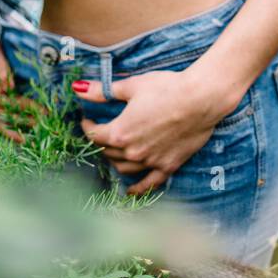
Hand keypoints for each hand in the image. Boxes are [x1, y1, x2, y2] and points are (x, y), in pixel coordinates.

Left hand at [76, 68, 228, 196]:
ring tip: (112, 152)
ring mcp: (150, 161)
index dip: (87, 126)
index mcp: (120, 132)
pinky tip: (130, 191)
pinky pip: (149, 183)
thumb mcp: (132, 86)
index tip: (86, 119)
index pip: (94, 135)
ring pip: (123, 168)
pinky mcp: (167, 166)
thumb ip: (102, 91)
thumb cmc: (166, 87)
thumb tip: (78, 89)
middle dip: (100, 142)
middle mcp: (132, 151)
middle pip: (108, 151)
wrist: (200, 98)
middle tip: (99, 132)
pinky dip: (137, 189)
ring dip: (114, 160)